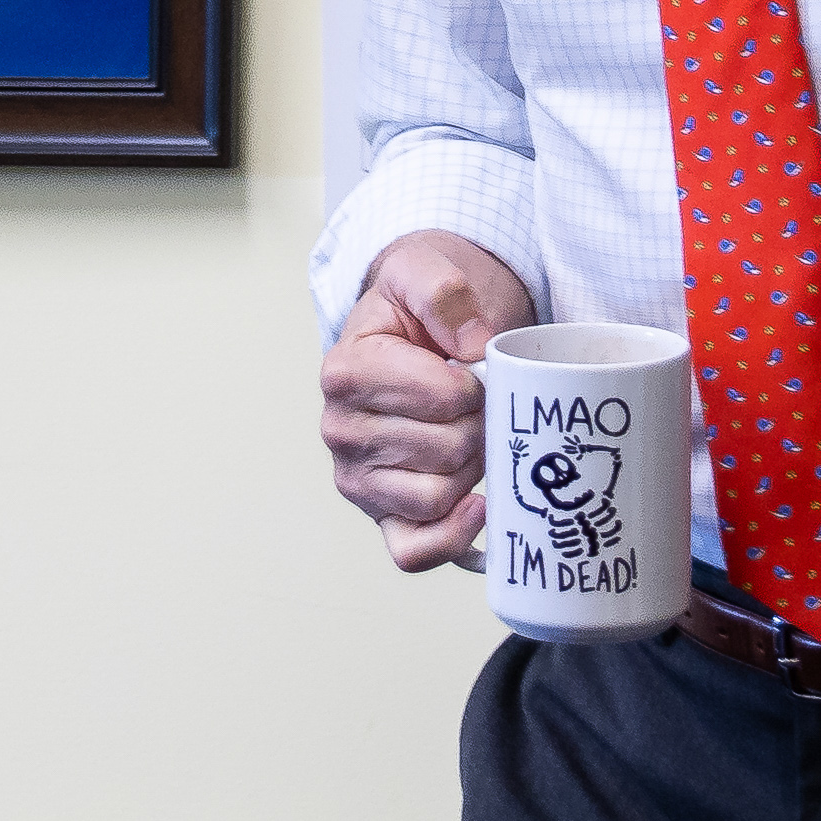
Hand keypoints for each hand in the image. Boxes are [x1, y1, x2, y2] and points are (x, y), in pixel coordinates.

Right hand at [319, 229, 535, 570]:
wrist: (412, 335)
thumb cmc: (418, 311)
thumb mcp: (424, 270)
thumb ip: (443, 291)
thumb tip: (473, 346)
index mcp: (345, 371)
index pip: (440, 398)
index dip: (473, 385)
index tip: (471, 368)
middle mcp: (340, 430)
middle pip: (446, 451)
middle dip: (479, 425)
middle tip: (478, 402)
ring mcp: (358, 480)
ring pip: (438, 499)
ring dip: (472, 469)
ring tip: (471, 434)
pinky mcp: (382, 515)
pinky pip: (414, 551)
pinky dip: (452, 536)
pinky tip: (479, 505)